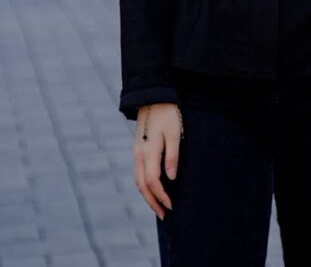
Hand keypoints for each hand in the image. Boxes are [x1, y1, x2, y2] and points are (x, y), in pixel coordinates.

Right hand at [134, 103, 182, 219]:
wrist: (152, 97)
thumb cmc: (167, 114)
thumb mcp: (174, 132)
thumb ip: (172, 156)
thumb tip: (171, 179)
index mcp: (148, 151)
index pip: (152, 181)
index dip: (161, 196)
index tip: (171, 206)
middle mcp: (139, 154)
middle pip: (142, 185)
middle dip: (152, 202)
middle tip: (163, 214)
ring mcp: (136, 152)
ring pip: (138, 180)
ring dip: (147, 195)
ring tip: (157, 205)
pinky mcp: (137, 148)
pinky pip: (138, 172)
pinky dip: (144, 184)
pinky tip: (151, 188)